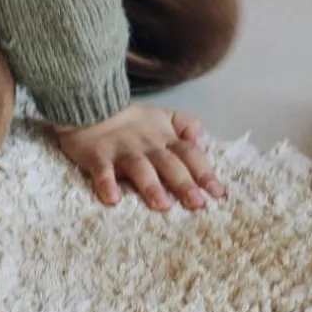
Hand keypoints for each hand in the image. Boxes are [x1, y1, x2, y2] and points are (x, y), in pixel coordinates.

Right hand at [53, 104, 224, 210]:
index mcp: (165, 137)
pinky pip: (102, 171)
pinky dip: (106, 184)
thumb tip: (204, 143)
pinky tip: (112, 199)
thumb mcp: (164, 115)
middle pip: (169, 163)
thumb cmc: (132, 120)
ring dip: (151, 186)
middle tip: (197, 204)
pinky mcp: (98, 156)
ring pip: (139, 168)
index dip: (204, 171)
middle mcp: (147, 144)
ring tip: (163, 205)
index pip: (189, 153)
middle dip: (184, 183)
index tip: (218, 193)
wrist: (93, 105)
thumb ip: (187, 125)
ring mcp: (122, 150)